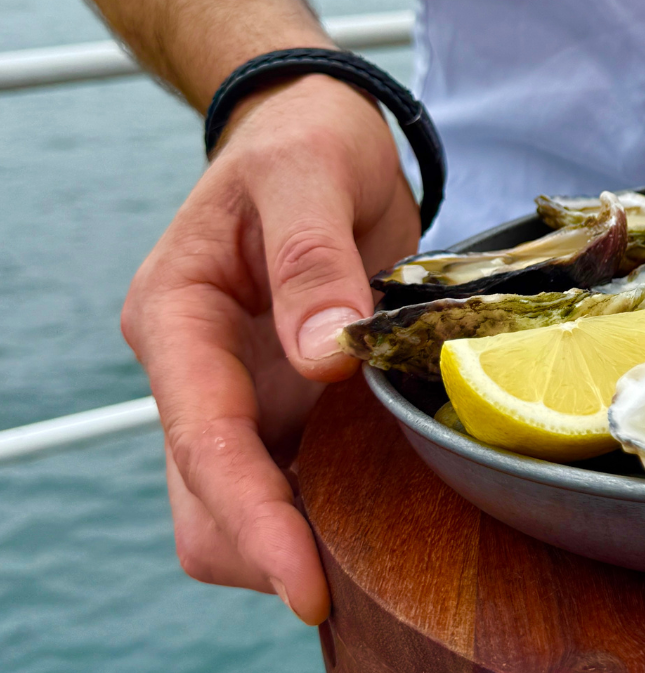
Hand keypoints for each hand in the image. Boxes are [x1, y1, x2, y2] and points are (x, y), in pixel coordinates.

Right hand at [121, 74, 418, 623]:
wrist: (317, 131)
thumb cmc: (304, 141)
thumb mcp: (309, 174)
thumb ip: (313, 260)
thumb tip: (323, 359)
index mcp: (177, 316)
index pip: (201, 440)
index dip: (254, 520)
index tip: (308, 586)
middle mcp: (197, 367)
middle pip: (208, 500)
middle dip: (272, 552)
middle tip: (362, 587)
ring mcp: (242, 389)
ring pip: (245, 503)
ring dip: (304, 536)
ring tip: (387, 555)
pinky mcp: (288, 397)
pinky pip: (299, 473)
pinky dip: (335, 502)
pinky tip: (393, 511)